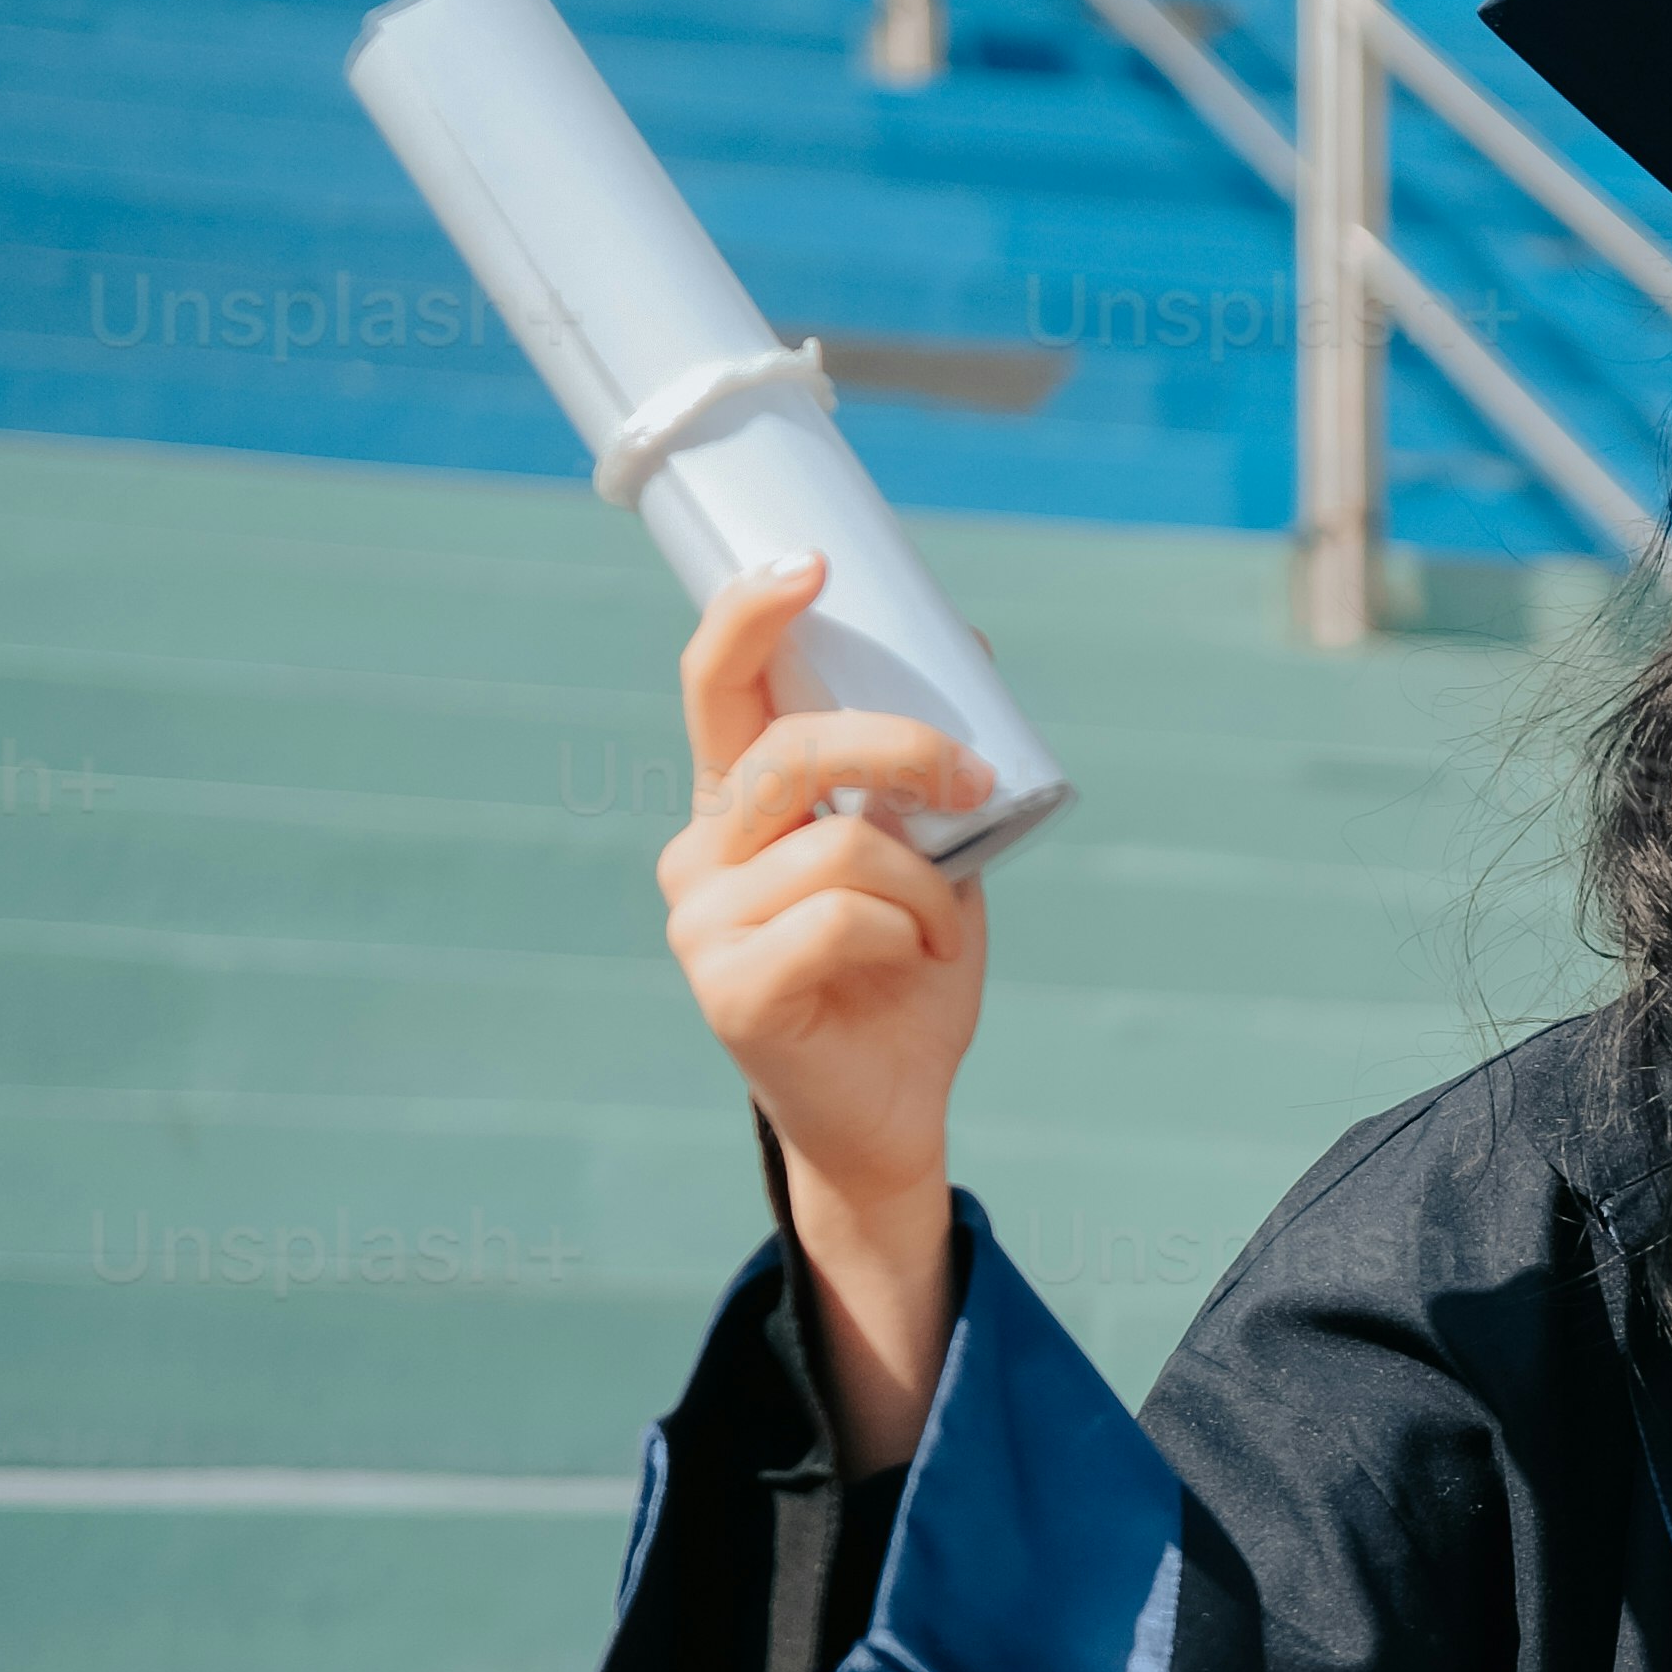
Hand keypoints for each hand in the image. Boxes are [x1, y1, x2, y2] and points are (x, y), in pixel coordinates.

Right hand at [660, 559, 985, 1462]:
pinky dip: (907, 934)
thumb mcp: (932, 855)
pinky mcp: (728, 989)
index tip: (811, 564)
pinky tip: (908, 966)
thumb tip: (968, 646)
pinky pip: (842, 917)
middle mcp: (698, 853)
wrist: (897, 1107)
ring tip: (934, 928)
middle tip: (974, 778)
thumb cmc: (906, 974)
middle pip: (791, 750)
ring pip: (840, 844)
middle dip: (901, 749)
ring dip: (925, 884)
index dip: (751, 613)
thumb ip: (927, 773)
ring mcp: (700, 923)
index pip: (718, 685)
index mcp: (735, 805)